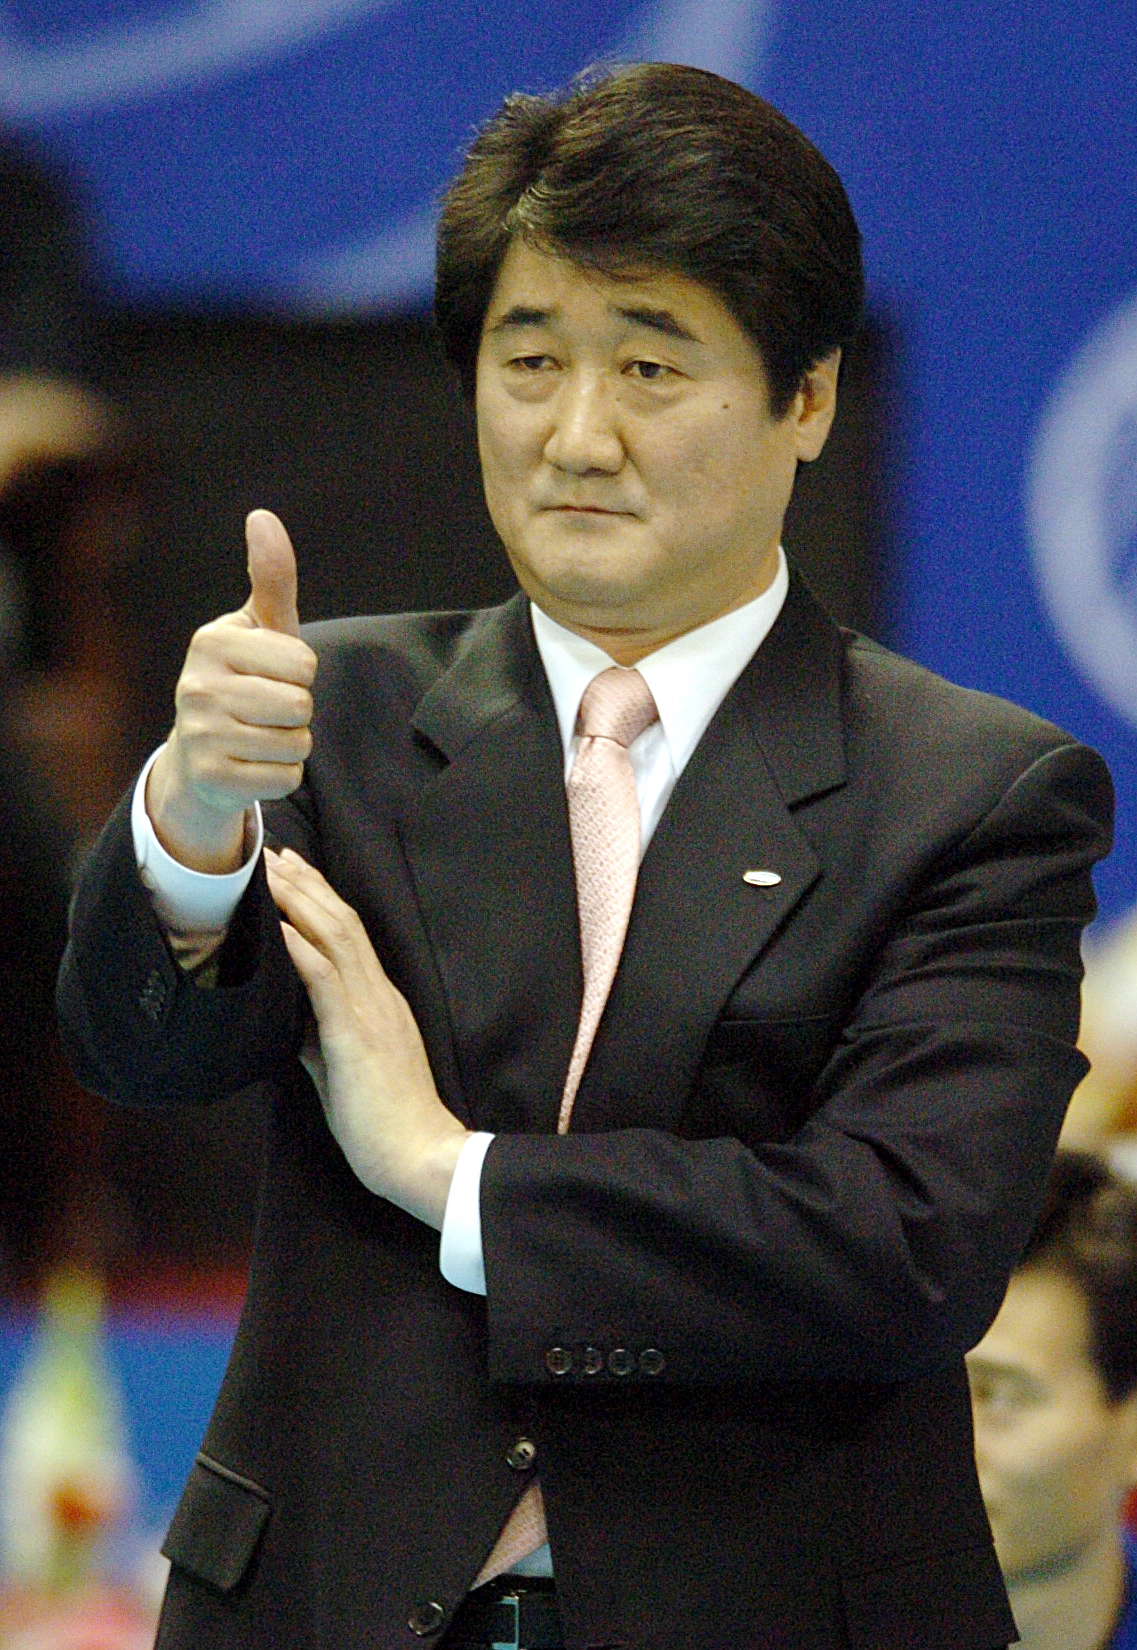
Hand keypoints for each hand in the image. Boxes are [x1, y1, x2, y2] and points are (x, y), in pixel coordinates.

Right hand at [145, 510, 317, 871]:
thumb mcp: (259, 628)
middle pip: (301, 705)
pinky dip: (280, 776)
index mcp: (212, 642)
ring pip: (296, 745)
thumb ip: (271, 577)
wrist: (198, 756)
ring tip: (259, 736)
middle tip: (265, 710)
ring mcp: (200, 735)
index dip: (300, 673)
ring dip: (292, 745)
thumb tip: (263, 516)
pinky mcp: (211, 779)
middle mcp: (196, 686)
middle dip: (297, 711)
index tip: (270, 675)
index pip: (304, 663)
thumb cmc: (242, 679)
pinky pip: (285, 780)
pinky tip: (252, 765)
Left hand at [265, 847, 469, 1227]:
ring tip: (269, 872)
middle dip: (306, 883)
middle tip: (275, 852)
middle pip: (341, 921)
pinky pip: (324, 978)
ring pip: (333, 937)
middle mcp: (378, 995)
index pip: (350, 934)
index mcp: (380, 1001)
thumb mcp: (345, 1069)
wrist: (419, 1156)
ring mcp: (369, 1011)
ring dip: (298, 901)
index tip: (293, 870)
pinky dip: (297, 946)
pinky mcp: (353, 1034)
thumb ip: (323, 1038)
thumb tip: (295, 1021)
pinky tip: (275, 924)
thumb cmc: (385, 1123)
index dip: (321, 897)